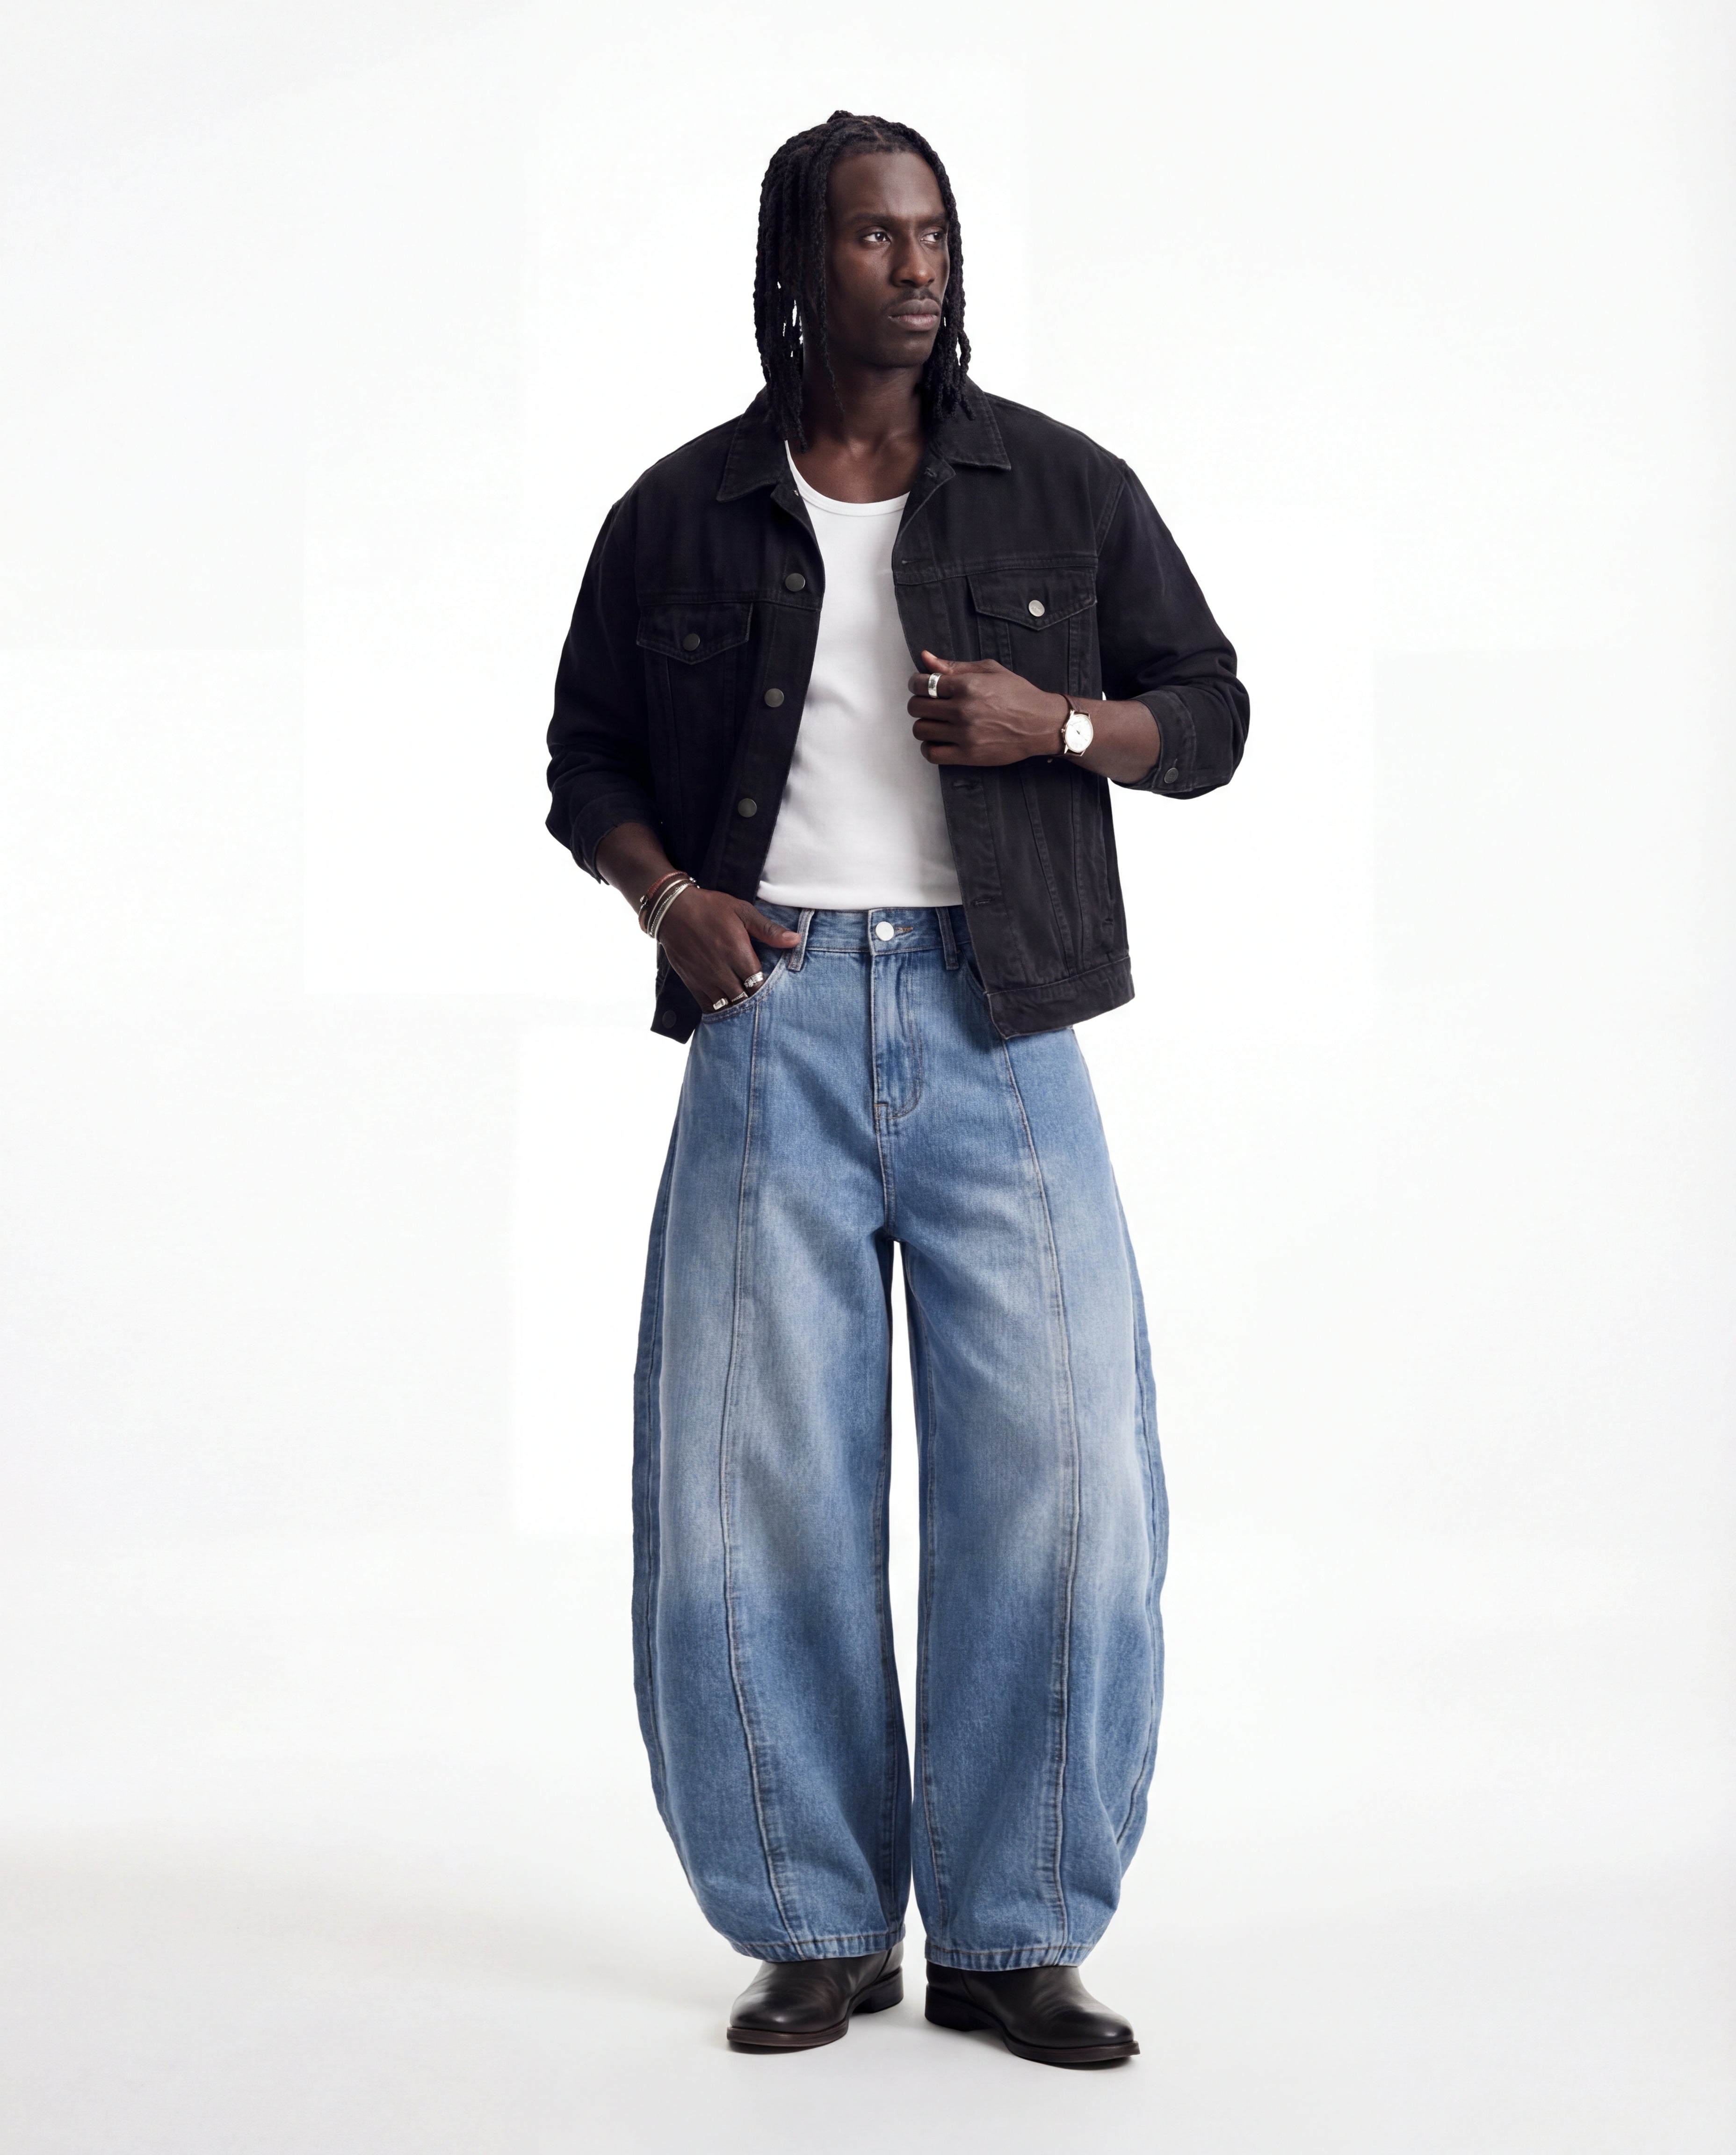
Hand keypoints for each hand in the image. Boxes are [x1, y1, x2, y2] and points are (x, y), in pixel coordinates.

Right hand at [656, 886, 798, 1009]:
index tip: (771, 984)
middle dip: (754, 999)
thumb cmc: (710, 908)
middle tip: (761, 998)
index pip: (759, 984)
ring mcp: (706, 980)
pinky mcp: (692, 983)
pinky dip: (719, 1009)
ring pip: (728, 1006)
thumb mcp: (742, 912)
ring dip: (738, 1006)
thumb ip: (768, 930)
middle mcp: (723, 972)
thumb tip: (795, 940)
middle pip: (745, 999)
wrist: (672, 910)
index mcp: (738, 955)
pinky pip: (708, 1007)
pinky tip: (727, 1006)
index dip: (767, 988)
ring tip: (746, 1002)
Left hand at [907, 649, 1062, 764]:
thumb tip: (925, 657)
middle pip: (916, 707)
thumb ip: (954, 666)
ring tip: (936, 721)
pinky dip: (928, 747)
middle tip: (929, 703)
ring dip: (924, 724)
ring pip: (921, 730)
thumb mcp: (989, 670)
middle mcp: (963, 710)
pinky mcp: (968, 755)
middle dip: (918, 703)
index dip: (916, 683)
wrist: (1041, 724)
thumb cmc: (1017, 695)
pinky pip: (931, 753)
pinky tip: (938, 740)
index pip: (921, 684)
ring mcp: (965, 734)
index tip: (920, 686)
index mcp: (967, 685)